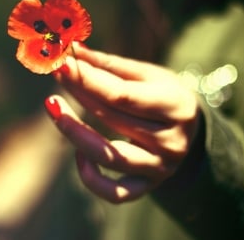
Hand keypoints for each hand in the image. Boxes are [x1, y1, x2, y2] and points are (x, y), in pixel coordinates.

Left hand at [44, 43, 201, 202]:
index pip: (122, 95)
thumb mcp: (148, 76)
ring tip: (54, 107)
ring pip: (109, 157)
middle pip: (112, 119)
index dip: (88, 80)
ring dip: (74, 132)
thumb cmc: (166, 97)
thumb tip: (74, 50)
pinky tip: (79, 154)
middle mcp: (172, 142)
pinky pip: (113, 193)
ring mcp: (160, 169)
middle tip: (56, 74)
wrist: (189, 132)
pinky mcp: (147, 187)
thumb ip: (111, 66)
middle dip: (78, 94)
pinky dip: (90, 176)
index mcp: (177, 108)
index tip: (62, 64)